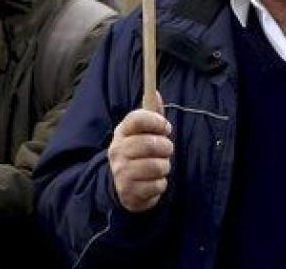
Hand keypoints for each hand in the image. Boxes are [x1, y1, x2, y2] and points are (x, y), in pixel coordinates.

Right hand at [108, 98, 172, 212]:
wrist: (122, 186)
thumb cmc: (138, 153)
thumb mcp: (142, 132)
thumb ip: (151, 113)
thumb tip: (155, 92)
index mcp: (121, 132)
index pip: (137, 118)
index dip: (156, 120)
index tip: (166, 127)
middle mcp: (117, 151)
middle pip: (149, 143)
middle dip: (166, 147)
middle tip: (167, 150)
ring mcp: (121, 172)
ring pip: (156, 166)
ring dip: (164, 167)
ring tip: (160, 167)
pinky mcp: (128, 192)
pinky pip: (157, 185)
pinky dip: (161, 184)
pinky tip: (153, 181)